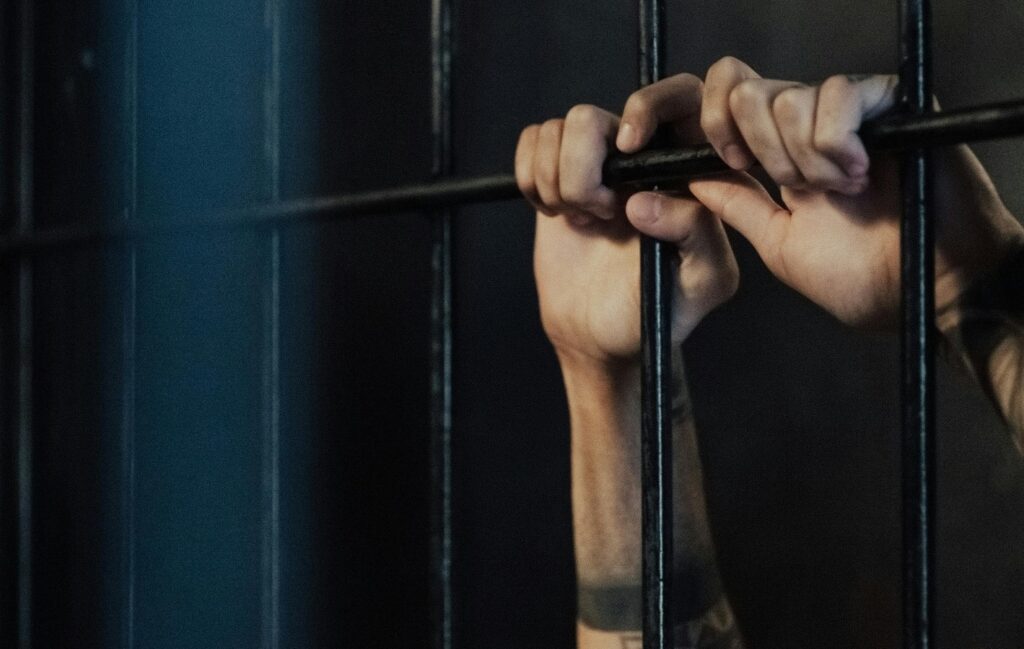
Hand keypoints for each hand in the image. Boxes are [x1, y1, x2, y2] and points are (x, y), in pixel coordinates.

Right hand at [515, 77, 737, 364]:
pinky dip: (533, 178)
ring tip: (583, 220)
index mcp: (686, 170)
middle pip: (594, 115)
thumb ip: (695, 235)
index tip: (628, 148)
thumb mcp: (700, 283)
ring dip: (559, 181)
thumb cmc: (657, 311)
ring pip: (559, 128)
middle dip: (584, 168)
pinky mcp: (556, 172)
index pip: (681, 97)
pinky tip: (556, 213)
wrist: (599, 336)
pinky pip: (532, 140)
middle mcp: (641, 156)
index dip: (648, 107)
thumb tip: (644, 201)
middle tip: (600, 213)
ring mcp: (594, 161)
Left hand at [681, 56, 1023, 327]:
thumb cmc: (863, 278)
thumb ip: (737, 205)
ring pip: (790, 97)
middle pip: (749, 91)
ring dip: (805, 158)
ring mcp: (851, 110)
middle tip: (798, 189)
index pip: (729, 98)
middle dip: (760, 147)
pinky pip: (839, 94)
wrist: (926, 291)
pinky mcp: (891, 101)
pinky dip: (837, 143)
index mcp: (779, 153)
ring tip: (843, 191)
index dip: (715, 122)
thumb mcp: (780, 242)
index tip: (731, 162)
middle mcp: (810, 124)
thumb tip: (691, 175)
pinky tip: (861, 173)